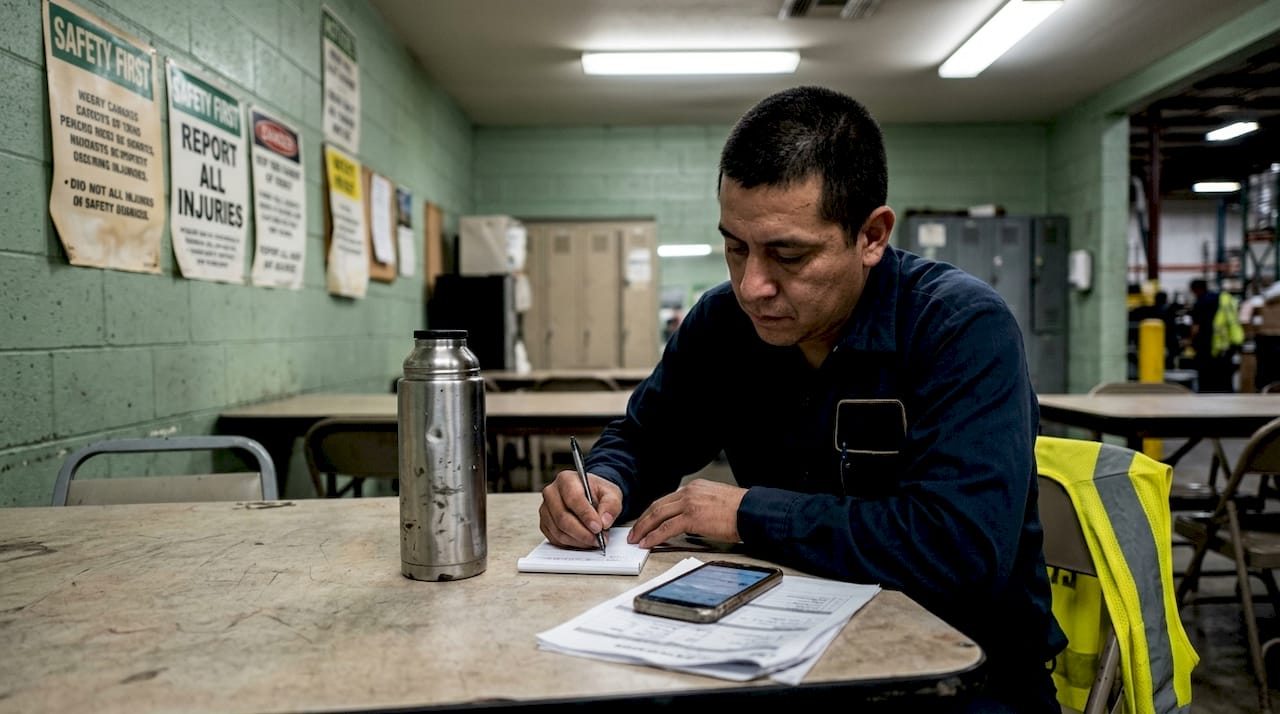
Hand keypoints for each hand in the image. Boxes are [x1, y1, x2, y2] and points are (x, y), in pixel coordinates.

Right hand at [539, 468, 621, 549]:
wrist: (589, 496)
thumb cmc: (596, 492)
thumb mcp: (611, 493)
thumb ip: (611, 505)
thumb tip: (604, 521)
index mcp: (566, 479)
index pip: (573, 498)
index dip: (586, 515)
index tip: (598, 527)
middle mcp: (551, 493)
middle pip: (562, 517)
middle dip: (582, 532)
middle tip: (598, 539)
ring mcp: (545, 509)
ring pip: (559, 531)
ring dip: (578, 540)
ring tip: (594, 541)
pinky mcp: (544, 523)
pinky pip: (555, 539)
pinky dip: (571, 543)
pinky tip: (583, 541)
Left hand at [627, 478, 745, 548]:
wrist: (752, 511)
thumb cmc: (740, 511)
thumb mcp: (715, 501)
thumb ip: (699, 506)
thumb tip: (689, 521)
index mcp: (695, 487)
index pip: (666, 500)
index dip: (652, 513)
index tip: (645, 522)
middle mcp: (689, 492)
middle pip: (657, 506)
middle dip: (643, 521)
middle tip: (634, 532)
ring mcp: (690, 503)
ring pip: (658, 515)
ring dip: (644, 529)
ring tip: (636, 540)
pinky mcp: (693, 517)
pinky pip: (667, 528)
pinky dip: (654, 536)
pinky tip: (648, 543)